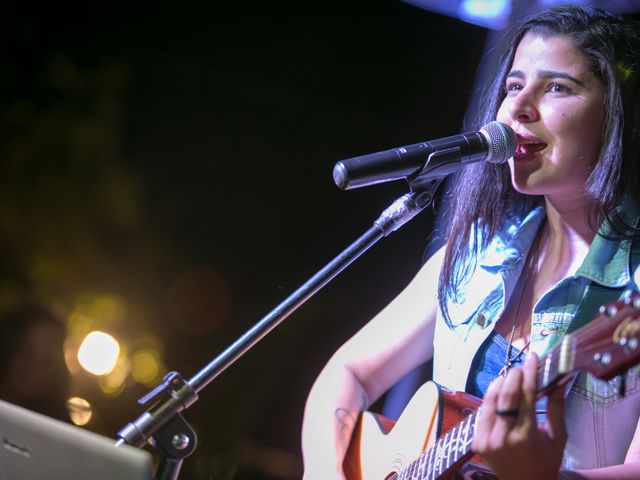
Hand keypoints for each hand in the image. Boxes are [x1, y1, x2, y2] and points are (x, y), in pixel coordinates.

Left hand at [471, 353, 567, 479]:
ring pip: (490, 401)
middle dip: (514, 375)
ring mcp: (486, 439)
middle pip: (505, 395)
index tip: (533, 357)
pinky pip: (483, 412)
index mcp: (525, 436)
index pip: (526, 396)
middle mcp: (503, 437)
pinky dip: (491, 398)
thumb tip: (559, 380)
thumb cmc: (547, 462)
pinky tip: (499, 389)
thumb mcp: (558, 438)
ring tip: (510, 375)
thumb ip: (557, 409)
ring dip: (500, 383)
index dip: (529, 373)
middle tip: (521, 365)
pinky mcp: (476, 441)